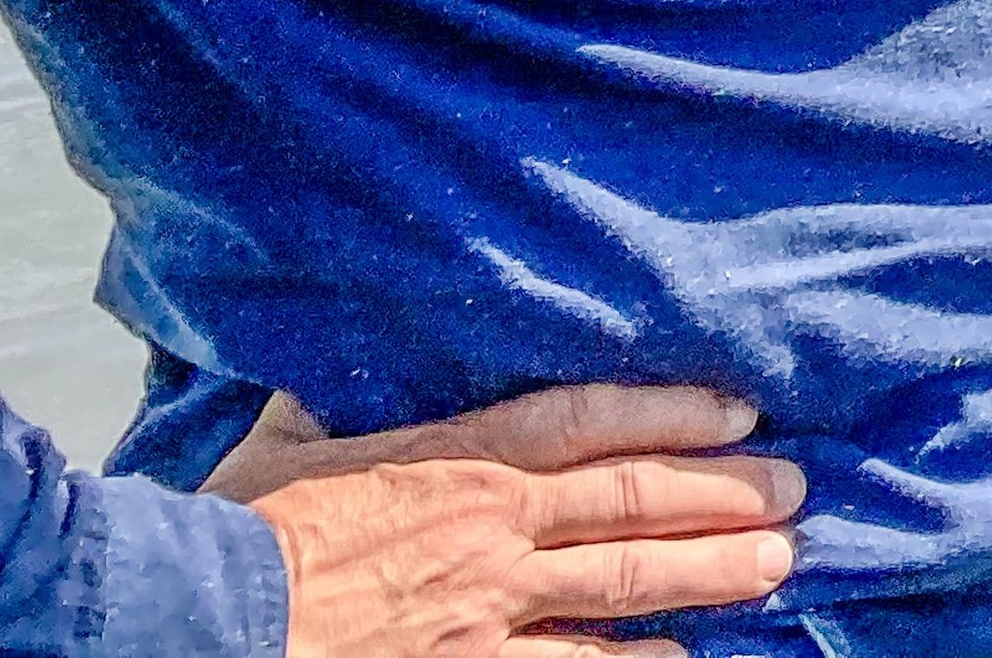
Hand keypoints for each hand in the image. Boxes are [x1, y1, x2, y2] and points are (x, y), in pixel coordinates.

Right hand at [226, 383, 802, 657]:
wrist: (196, 623)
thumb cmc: (229, 534)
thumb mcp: (283, 446)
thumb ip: (328, 409)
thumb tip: (333, 368)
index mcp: (456, 460)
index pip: (593, 420)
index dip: (675, 412)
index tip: (742, 413)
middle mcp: (493, 530)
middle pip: (636, 502)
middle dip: (725, 495)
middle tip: (795, 492)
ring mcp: (486, 611)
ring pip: (626, 585)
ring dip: (710, 573)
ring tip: (777, 563)